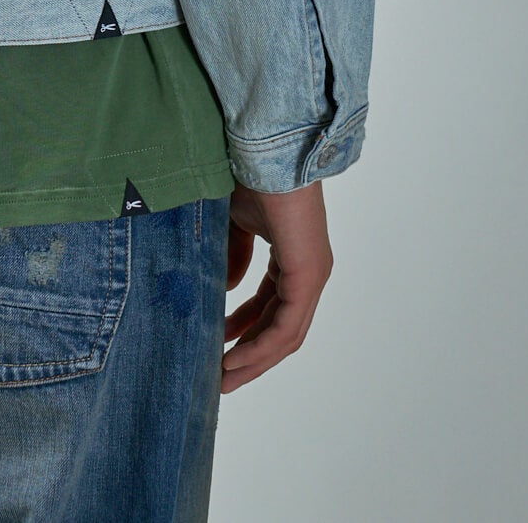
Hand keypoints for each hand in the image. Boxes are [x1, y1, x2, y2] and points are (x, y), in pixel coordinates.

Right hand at [220, 178, 332, 392]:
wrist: (263, 150)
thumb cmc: (248, 175)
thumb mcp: (234, 223)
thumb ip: (234, 256)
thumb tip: (229, 287)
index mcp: (293, 256)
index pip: (271, 305)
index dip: (244, 329)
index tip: (216, 344)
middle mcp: (308, 271)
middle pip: (280, 327)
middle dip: (249, 354)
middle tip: (219, 376)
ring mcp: (312, 275)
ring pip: (285, 334)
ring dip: (254, 360)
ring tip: (223, 378)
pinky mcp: (308, 276)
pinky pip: (286, 326)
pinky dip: (261, 348)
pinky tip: (234, 360)